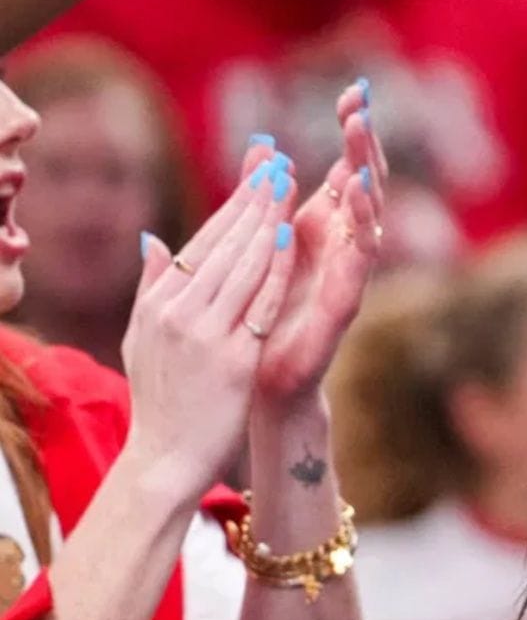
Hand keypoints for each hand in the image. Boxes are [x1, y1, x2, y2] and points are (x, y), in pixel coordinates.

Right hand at [122, 146, 297, 493]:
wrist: (165, 458)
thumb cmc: (162, 397)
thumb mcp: (144, 337)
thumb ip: (153, 287)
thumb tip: (153, 240)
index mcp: (158, 303)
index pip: (201, 242)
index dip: (232, 204)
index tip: (257, 171)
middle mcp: (177, 312)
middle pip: (221, 244)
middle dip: (253, 199)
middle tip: (281, 162)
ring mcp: (204, 333)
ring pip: (240, 263)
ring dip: (266, 218)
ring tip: (289, 184)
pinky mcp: (232, 357)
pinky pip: (257, 301)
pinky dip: (272, 265)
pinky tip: (289, 235)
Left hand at [253, 81, 387, 406]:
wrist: (261, 385)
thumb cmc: (263, 317)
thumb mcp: (259, 245)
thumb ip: (265, 198)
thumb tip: (261, 145)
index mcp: (324, 229)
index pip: (348, 168)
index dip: (355, 131)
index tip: (354, 89)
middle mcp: (344, 247)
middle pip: (366, 184)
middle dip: (365, 146)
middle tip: (359, 106)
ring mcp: (349, 276)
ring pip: (370, 219)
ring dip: (366, 182)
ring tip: (359, 147)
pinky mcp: (344, 306)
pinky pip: (358, 264)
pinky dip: (360, 231)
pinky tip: (355, 201)